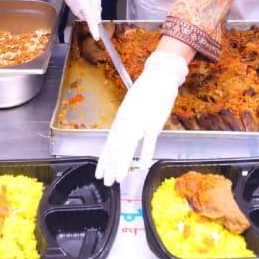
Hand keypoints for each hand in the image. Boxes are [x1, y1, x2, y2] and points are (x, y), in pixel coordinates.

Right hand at [64, 0, 102, 38]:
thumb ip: (96, 8)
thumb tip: (97, 21)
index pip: (88, 16)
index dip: (93, 27)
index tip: (96, 36)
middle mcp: (72, 0)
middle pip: (84, 15)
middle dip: (91, 13)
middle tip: (96, 3)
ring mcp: (68, 0)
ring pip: (80, 13)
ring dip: (86, 10)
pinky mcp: (67, 1)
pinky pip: (77, 9)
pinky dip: (82, 7)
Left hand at [96, 51, 187, 185]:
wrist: (159, 76)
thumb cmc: (147, 91)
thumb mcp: (131, 107)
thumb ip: (127, 122)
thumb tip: (123, 136)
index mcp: (121, 119)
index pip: (109, 143)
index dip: (104, 159)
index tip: (99, 172)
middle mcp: (126, 122)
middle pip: (115, 147)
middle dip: (110, 166)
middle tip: (106, 182)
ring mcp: (139, 122)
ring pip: (127, 146)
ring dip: (122, 163)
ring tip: (118, 178)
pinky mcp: (153, 122)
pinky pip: (148, 141)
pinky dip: (145, 153)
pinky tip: (143, 165)